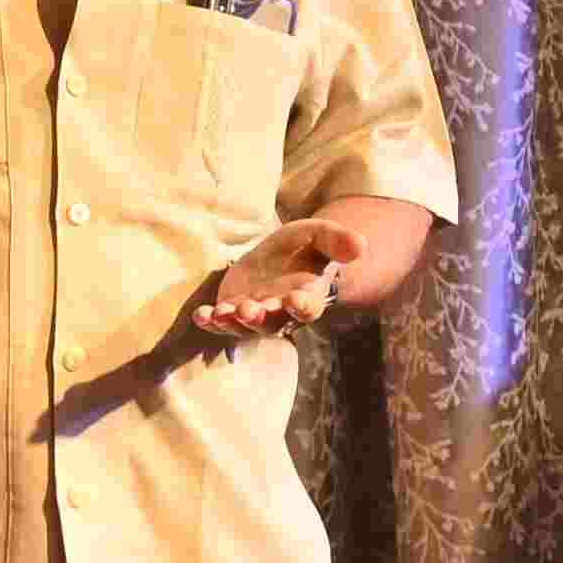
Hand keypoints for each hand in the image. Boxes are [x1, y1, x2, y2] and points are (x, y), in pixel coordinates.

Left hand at [195, 216, 363, 338]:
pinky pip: (220, 323)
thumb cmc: (303, 247)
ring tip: (220, 313)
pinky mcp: (231, 310)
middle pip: (271, 323)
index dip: (302, 307)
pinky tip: (200, 315)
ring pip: (243, 327)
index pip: (307, 309)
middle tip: (249, 308)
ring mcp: (254, 315)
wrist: (280, 257)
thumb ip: (338, 239)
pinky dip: (210, 322)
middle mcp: (280, 313)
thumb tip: (361, 245)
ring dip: (232, 322)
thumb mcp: (319, 235)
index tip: (295, 300)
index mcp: (306, 297)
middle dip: (259, 317)